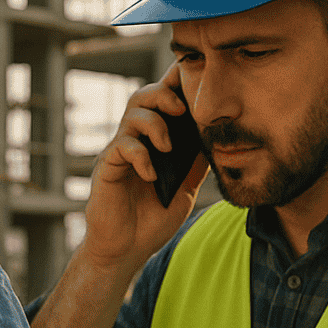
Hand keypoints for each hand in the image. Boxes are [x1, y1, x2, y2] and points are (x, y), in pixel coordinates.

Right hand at [78, 59, 206, 274]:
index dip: (176, 84)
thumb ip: (197, 162)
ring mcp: (119, 152)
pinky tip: (152, 175)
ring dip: (154, 124)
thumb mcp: (186, 187)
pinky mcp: (107, 167)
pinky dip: (141, 155)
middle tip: (181, 110)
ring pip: (131, 114)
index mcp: (154, 141)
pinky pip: (122, 146)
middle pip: (144, 97)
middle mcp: (135, 140)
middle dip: (165, 95)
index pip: (164, 102)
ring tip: (168, 147)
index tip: (196, 77)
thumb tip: (220, 136)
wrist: (127, 250)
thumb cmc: (153, 220)